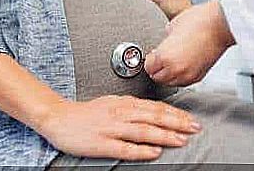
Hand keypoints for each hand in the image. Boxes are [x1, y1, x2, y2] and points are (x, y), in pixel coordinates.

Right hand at [40, 95, 201, 160]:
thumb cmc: (87, 112)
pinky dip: (141, 150)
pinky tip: (154, 152)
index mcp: (124, 103)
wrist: (60, 118)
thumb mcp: (112, 102)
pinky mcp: (102, 144)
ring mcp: (111, 128)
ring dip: (164, 135)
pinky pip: (125, 148)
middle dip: (176, 123)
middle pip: (153, 117)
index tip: (190, 119)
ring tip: (181, 140)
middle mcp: (120, 113)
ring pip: (143, 131)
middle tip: (194, 128)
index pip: (155, 107)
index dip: (175, 113)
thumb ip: (132, 106)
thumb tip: (152, 111)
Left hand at [145, 0, 234, 86]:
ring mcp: (188, 75)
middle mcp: (175, 69)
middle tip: (159, 59)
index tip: (151, 55)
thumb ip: (164, 40)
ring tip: (171, 62)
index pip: (148, 67)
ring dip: (167, 75)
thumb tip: (162, 45)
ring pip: (170, 83)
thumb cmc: (198, 21)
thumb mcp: (172, 26)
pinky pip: (183, 82)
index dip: (149, 60)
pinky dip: (179, 76)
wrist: (220, 25)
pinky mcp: (199, 76)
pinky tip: (181, 65)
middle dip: (156, 69)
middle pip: (157, 78)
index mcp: (165, 57)